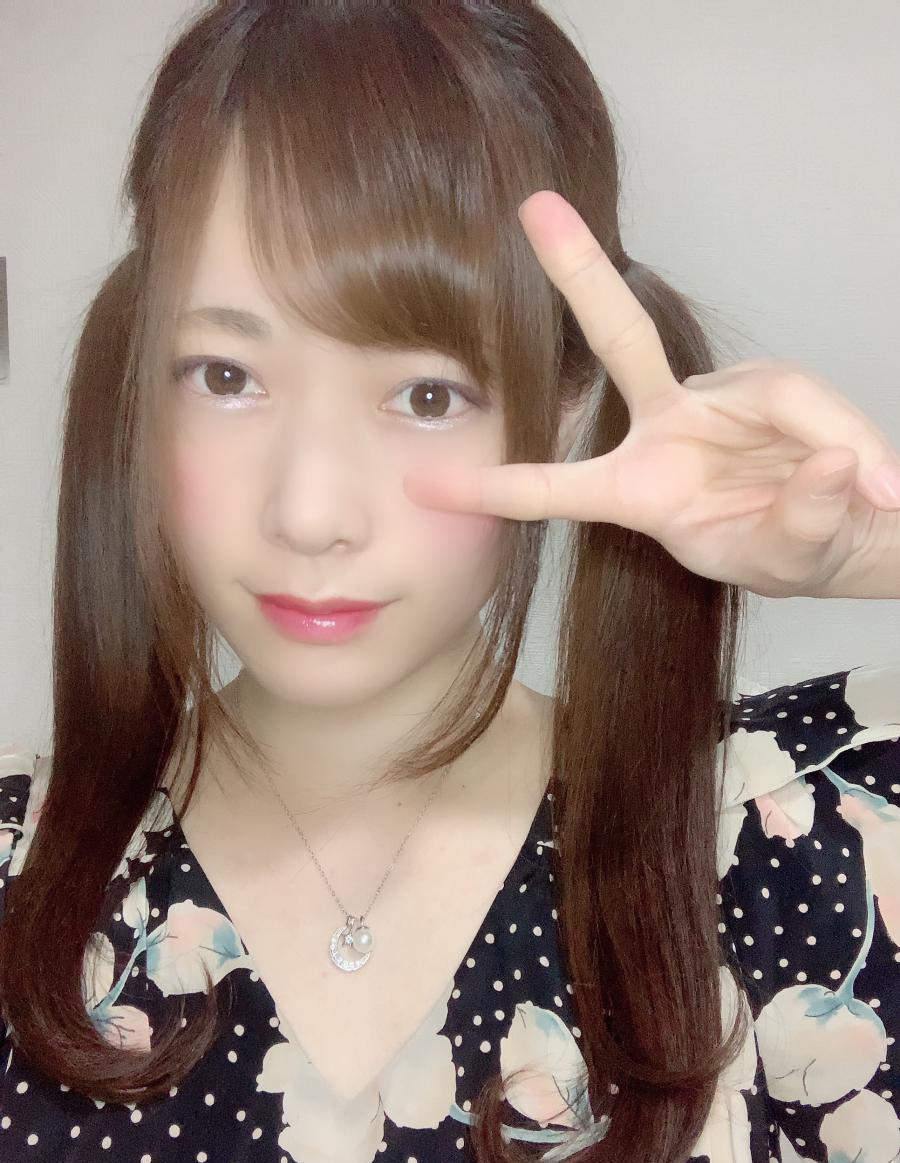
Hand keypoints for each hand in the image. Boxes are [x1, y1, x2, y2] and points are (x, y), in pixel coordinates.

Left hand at [403, 191, 899, 599]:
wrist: (851, 532)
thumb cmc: (788, 550)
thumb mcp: (783, 558)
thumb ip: (799, 524)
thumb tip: (831, 467)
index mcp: (636, 491)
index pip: (553, 486)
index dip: (491, 487)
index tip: (421, 481)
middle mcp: (667, 429)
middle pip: (621, 339)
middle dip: (581, 274)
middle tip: (537, 208)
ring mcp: (719, 398)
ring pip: (776, 392)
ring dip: (830, 438)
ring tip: (873, 493)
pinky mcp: (772, 384)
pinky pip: (812, 400)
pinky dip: (852, 441)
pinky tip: (877, 484)